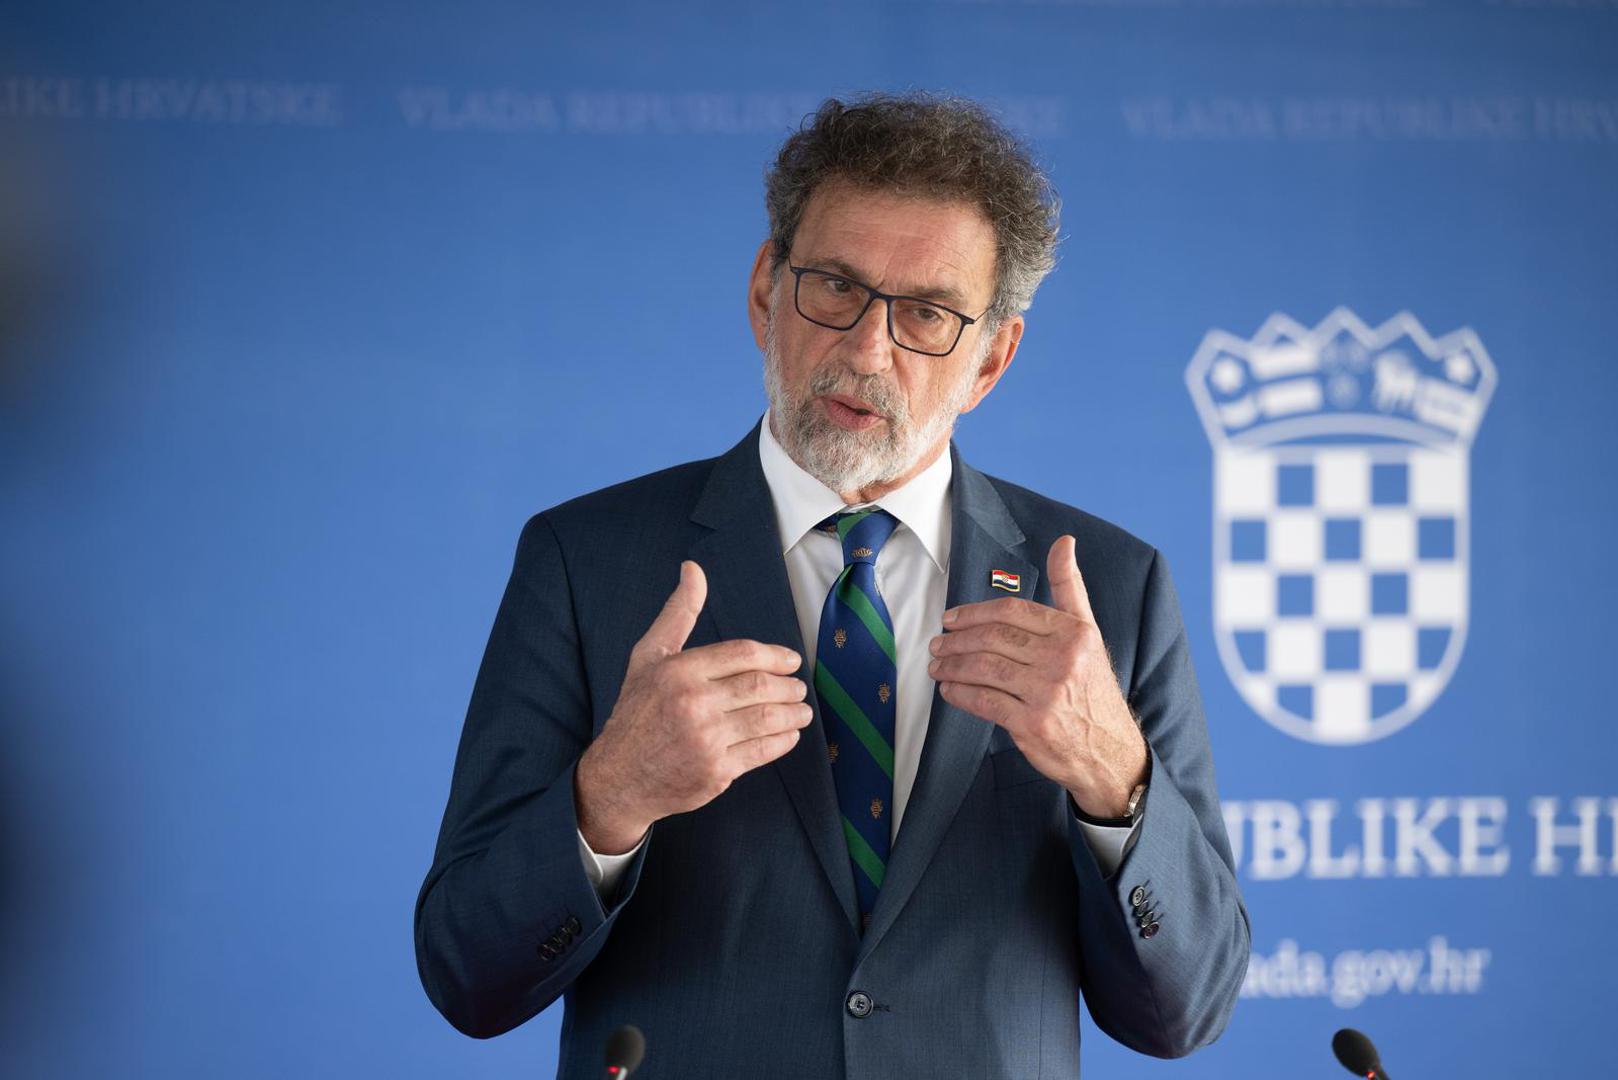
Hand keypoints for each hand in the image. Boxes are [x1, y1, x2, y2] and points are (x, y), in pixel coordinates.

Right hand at [575, 560, 811, 853]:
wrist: (619, 777)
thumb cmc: (637, 711)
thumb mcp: (649, 656)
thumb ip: (678, 613)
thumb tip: (693, 569)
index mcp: (679, 671)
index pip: (742, 654)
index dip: (775, 655)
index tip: (791, 661)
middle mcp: (693, 703)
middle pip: (759, 686)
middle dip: (788, 685)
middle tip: (798, 687)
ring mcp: (706, 740)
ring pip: (766, 718)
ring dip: (793, 713)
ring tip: (801, 710)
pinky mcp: (716, 772)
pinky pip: (762, 751)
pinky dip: (783, 741)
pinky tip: (788, 734)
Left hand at [927, 535, 1147, 817]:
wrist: (1109, 751)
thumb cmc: (1092, 688)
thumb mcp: (1089, 633)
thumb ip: (1070, 588)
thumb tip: (1063, 542)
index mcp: (1075, 633)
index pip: (1013, 611)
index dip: (975, 612)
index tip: (952, 618)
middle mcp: (1063, 659)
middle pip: (994, 638)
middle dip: (957, 639)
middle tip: (938, 642)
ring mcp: (1047, 692)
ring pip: (984, 668)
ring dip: (952, 665)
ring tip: (937, 666)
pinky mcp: (1032, 723)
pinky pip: (984, 701)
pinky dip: (960, 694)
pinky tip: (949, 690)